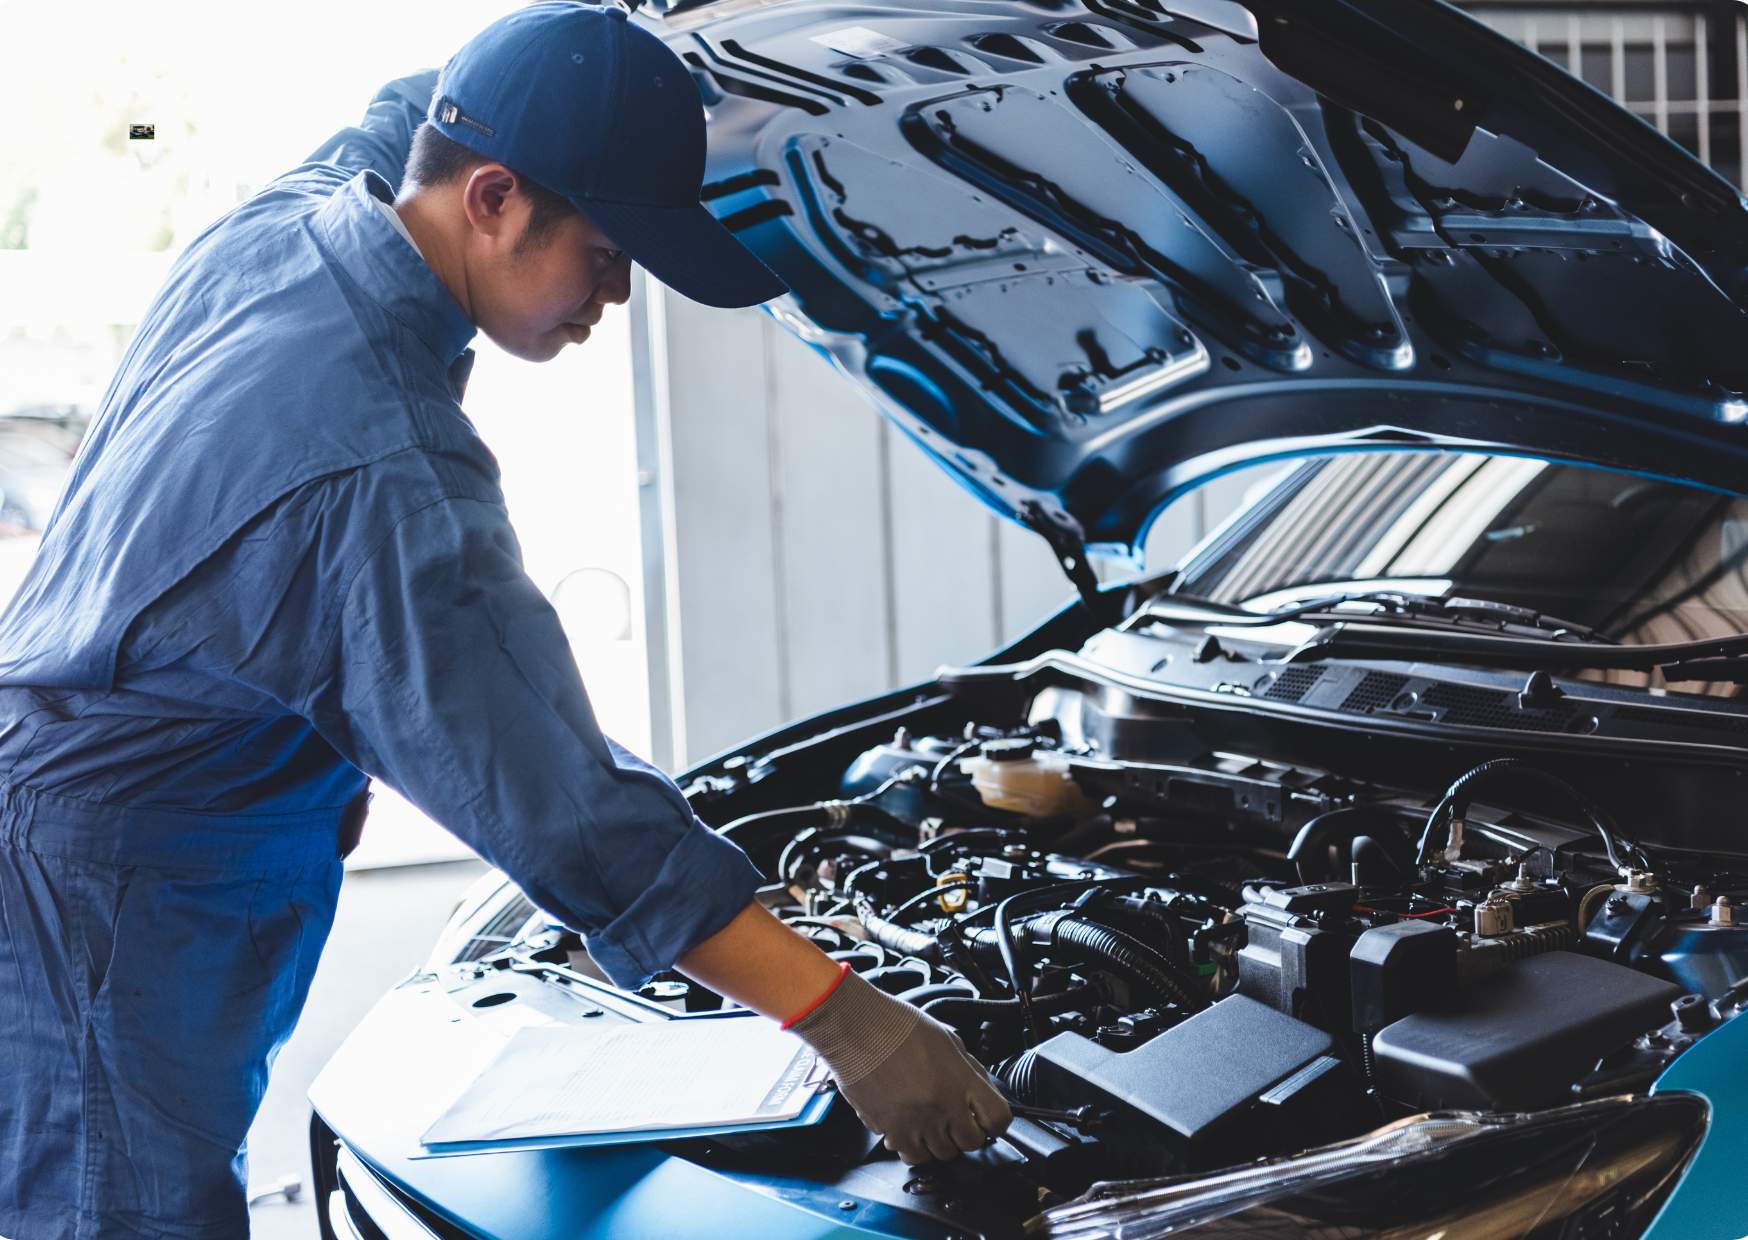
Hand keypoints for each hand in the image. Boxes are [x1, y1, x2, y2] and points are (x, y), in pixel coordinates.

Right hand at [788, 968, 1012, 1163]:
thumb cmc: (895, 1025)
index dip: (995, 1122)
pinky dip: (915, 1148)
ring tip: (930, 1122)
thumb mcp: (946, 1038)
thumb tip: (980, 1089)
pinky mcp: (890, 1130)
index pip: (997, 1119)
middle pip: (971, 1143)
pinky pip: (912, 1156)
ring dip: (940, 1141)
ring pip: (942, 1154)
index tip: (986, 1118)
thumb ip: (968, 1068)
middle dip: (968, 1132)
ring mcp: (916, 1121)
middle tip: (956, 1119)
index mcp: (960, 1080)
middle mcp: (941, 1105)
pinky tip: (911, 1129)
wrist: (855, 1028)